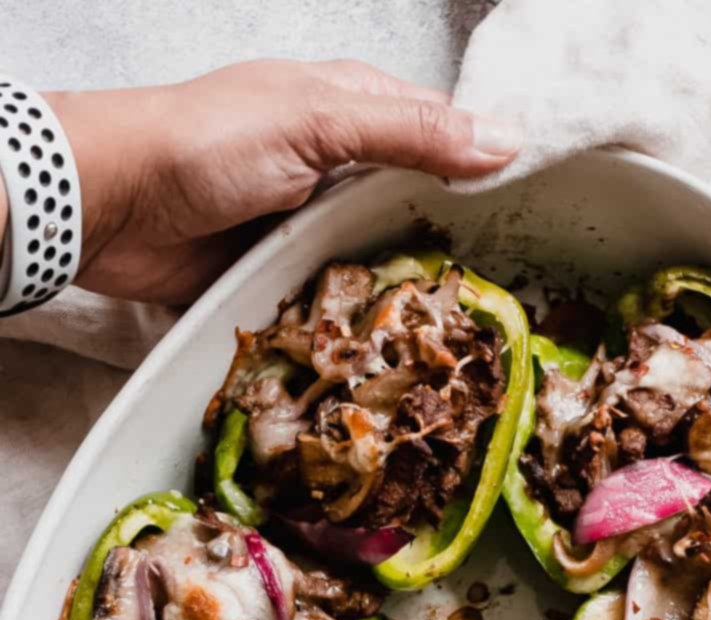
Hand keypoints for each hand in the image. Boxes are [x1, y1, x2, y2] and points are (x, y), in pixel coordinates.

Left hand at [37, 60, 521, 303]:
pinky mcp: (283, 283)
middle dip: (453, 245)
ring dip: (408, 295)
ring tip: (468, 336)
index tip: (536, 212)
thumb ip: (409, 133)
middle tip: (509, 290)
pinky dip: (361, 326)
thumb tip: (504, 141)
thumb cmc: (206, 144)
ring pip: (380, 263)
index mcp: (349, 113)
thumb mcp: (319, 120)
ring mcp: (309, 230)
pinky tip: (399, 353)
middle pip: (415, 209)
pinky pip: (338, 307)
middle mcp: (334, 172)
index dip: (484, 167)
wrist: (112, 208)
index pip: (439, 135)